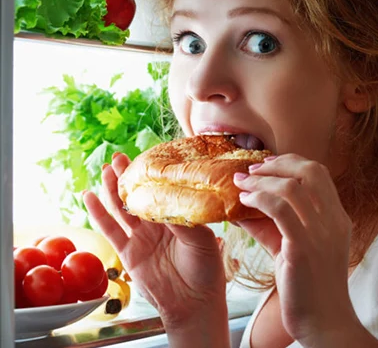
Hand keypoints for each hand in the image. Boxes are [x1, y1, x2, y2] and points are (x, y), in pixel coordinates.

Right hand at [83, 152, 227, 329]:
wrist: (194, 302)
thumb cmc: (206, 270)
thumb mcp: (201, 238)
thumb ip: (182, 219)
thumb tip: (167, 200)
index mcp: (178, 217)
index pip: (162, 190)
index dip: (151, 175)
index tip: (144, 157)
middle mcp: (159, 224)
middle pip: (139, 196)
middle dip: (128, 176)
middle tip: (119, 156)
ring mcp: (142, 237)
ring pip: (123, 208)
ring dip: (113, 189)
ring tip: (106, 169)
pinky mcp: (128, 252)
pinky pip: (110, 230)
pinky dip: (98, 213)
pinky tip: (89, 196)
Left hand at [234, 154, 359, 345]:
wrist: (325, 322)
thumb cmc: (309, 289)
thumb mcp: (295, 250)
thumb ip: (274, 227)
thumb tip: (244, 209)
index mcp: (338, 218)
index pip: (319, 173)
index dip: (291, 162)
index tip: (267, 165)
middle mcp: (333, 220)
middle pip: (310, 170)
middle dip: (277, 164)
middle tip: (251, 170)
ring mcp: (320, 233)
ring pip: (292, 187)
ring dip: (261, 181)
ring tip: (241, 185)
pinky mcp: (303, 248)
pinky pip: (280, 210)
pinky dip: (259, 199)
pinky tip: (244, 203)